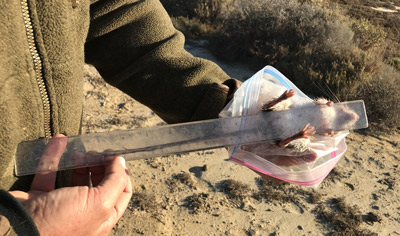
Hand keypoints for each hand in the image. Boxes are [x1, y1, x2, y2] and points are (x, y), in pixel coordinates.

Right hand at [9, 134, 131, 235]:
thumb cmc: (62, 221)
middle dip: (100, 165)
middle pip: (99, 184)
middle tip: (96, 152)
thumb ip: (114, 181)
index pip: (121, 194)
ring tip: (80, 151)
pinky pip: (50, 173)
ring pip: (75, 178)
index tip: (116, 158)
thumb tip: (121, 163)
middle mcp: (84, 213)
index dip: (121, 174)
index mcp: (102, 219)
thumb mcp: (99, 202)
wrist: (19, 229)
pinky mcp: (42, 198)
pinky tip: (59, 141)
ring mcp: (62, 206)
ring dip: (79, 161)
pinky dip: (54, 157)